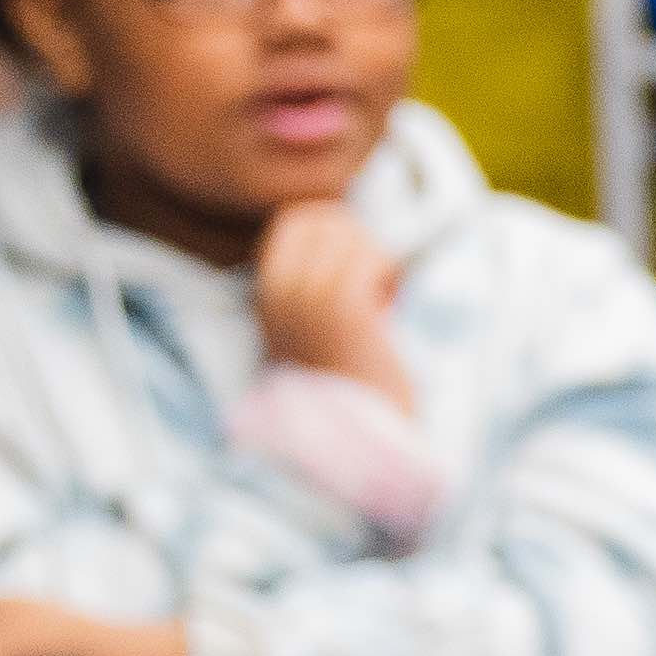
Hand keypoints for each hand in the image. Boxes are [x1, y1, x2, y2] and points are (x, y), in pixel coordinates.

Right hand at [250, 201, 409, 399]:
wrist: (349, 436)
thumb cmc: (344, 384)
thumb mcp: (311, 329)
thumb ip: (317, 287)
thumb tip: (355, 237)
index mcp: (267, 295)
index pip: (293, 221)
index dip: (334, 225)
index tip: (356, 258)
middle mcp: (280, 292)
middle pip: (321, 218)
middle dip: (358, 235)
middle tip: (375, 276)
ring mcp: (307, 298)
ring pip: (347, 234)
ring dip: (376, 257)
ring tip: (382, 296)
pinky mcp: (342, 309)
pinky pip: (369, 258)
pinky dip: (387, 271)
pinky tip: (388, 305)